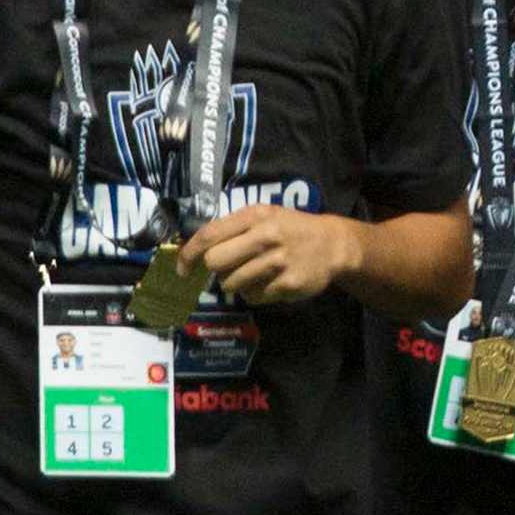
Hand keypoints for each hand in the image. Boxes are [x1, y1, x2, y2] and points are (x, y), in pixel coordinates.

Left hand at [185, 202, 368, 304]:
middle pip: (215, 262)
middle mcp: (266, 236)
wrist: (333, 244)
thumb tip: (193, 252)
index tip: (181, 268)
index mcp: (256, 216)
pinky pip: (253, 297)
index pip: (209, 235)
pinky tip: (269, 283)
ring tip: (253, 275)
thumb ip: (232, 229)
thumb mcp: (264, 217)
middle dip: (216, 270)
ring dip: (236, 284)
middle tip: (228, 268)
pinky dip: (255, 294)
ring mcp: (278, 261)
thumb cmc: (290, 229)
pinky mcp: (288, 284)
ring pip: (232, 284)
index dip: (189, 254)